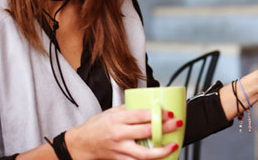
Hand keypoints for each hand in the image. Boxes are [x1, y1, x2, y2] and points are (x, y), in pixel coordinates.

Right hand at [66, 105, 182, 159]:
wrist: (81, 144)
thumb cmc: (96, 126)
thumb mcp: (110, 112)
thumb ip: (128, 109)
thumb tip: (147, 103)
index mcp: (117, 119)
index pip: (140, 116)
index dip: (157, 114)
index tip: (169, 113)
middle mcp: (119, 134)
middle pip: (146, 132)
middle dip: (164, 128)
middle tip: (176, 124)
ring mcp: (120, 149)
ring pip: (144, 153)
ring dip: (161, 150)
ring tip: (173, 145)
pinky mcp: (120, 159)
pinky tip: (160, 156)